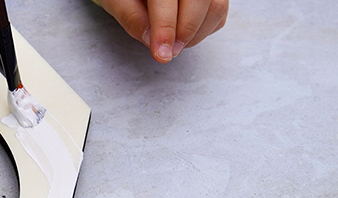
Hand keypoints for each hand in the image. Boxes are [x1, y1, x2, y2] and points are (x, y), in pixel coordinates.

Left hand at [99, 0, 228, 62]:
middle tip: (168, 51)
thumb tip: (151, 40)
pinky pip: (219, 14)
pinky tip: (183, 32)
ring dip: (196, 34)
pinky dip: (204, 30)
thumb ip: (132, 18)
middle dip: (185, 32)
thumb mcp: (118, 1)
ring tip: (173, 42)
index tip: (162, 53)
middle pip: (199, 1)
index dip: (165, 27)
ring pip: (215, 8)